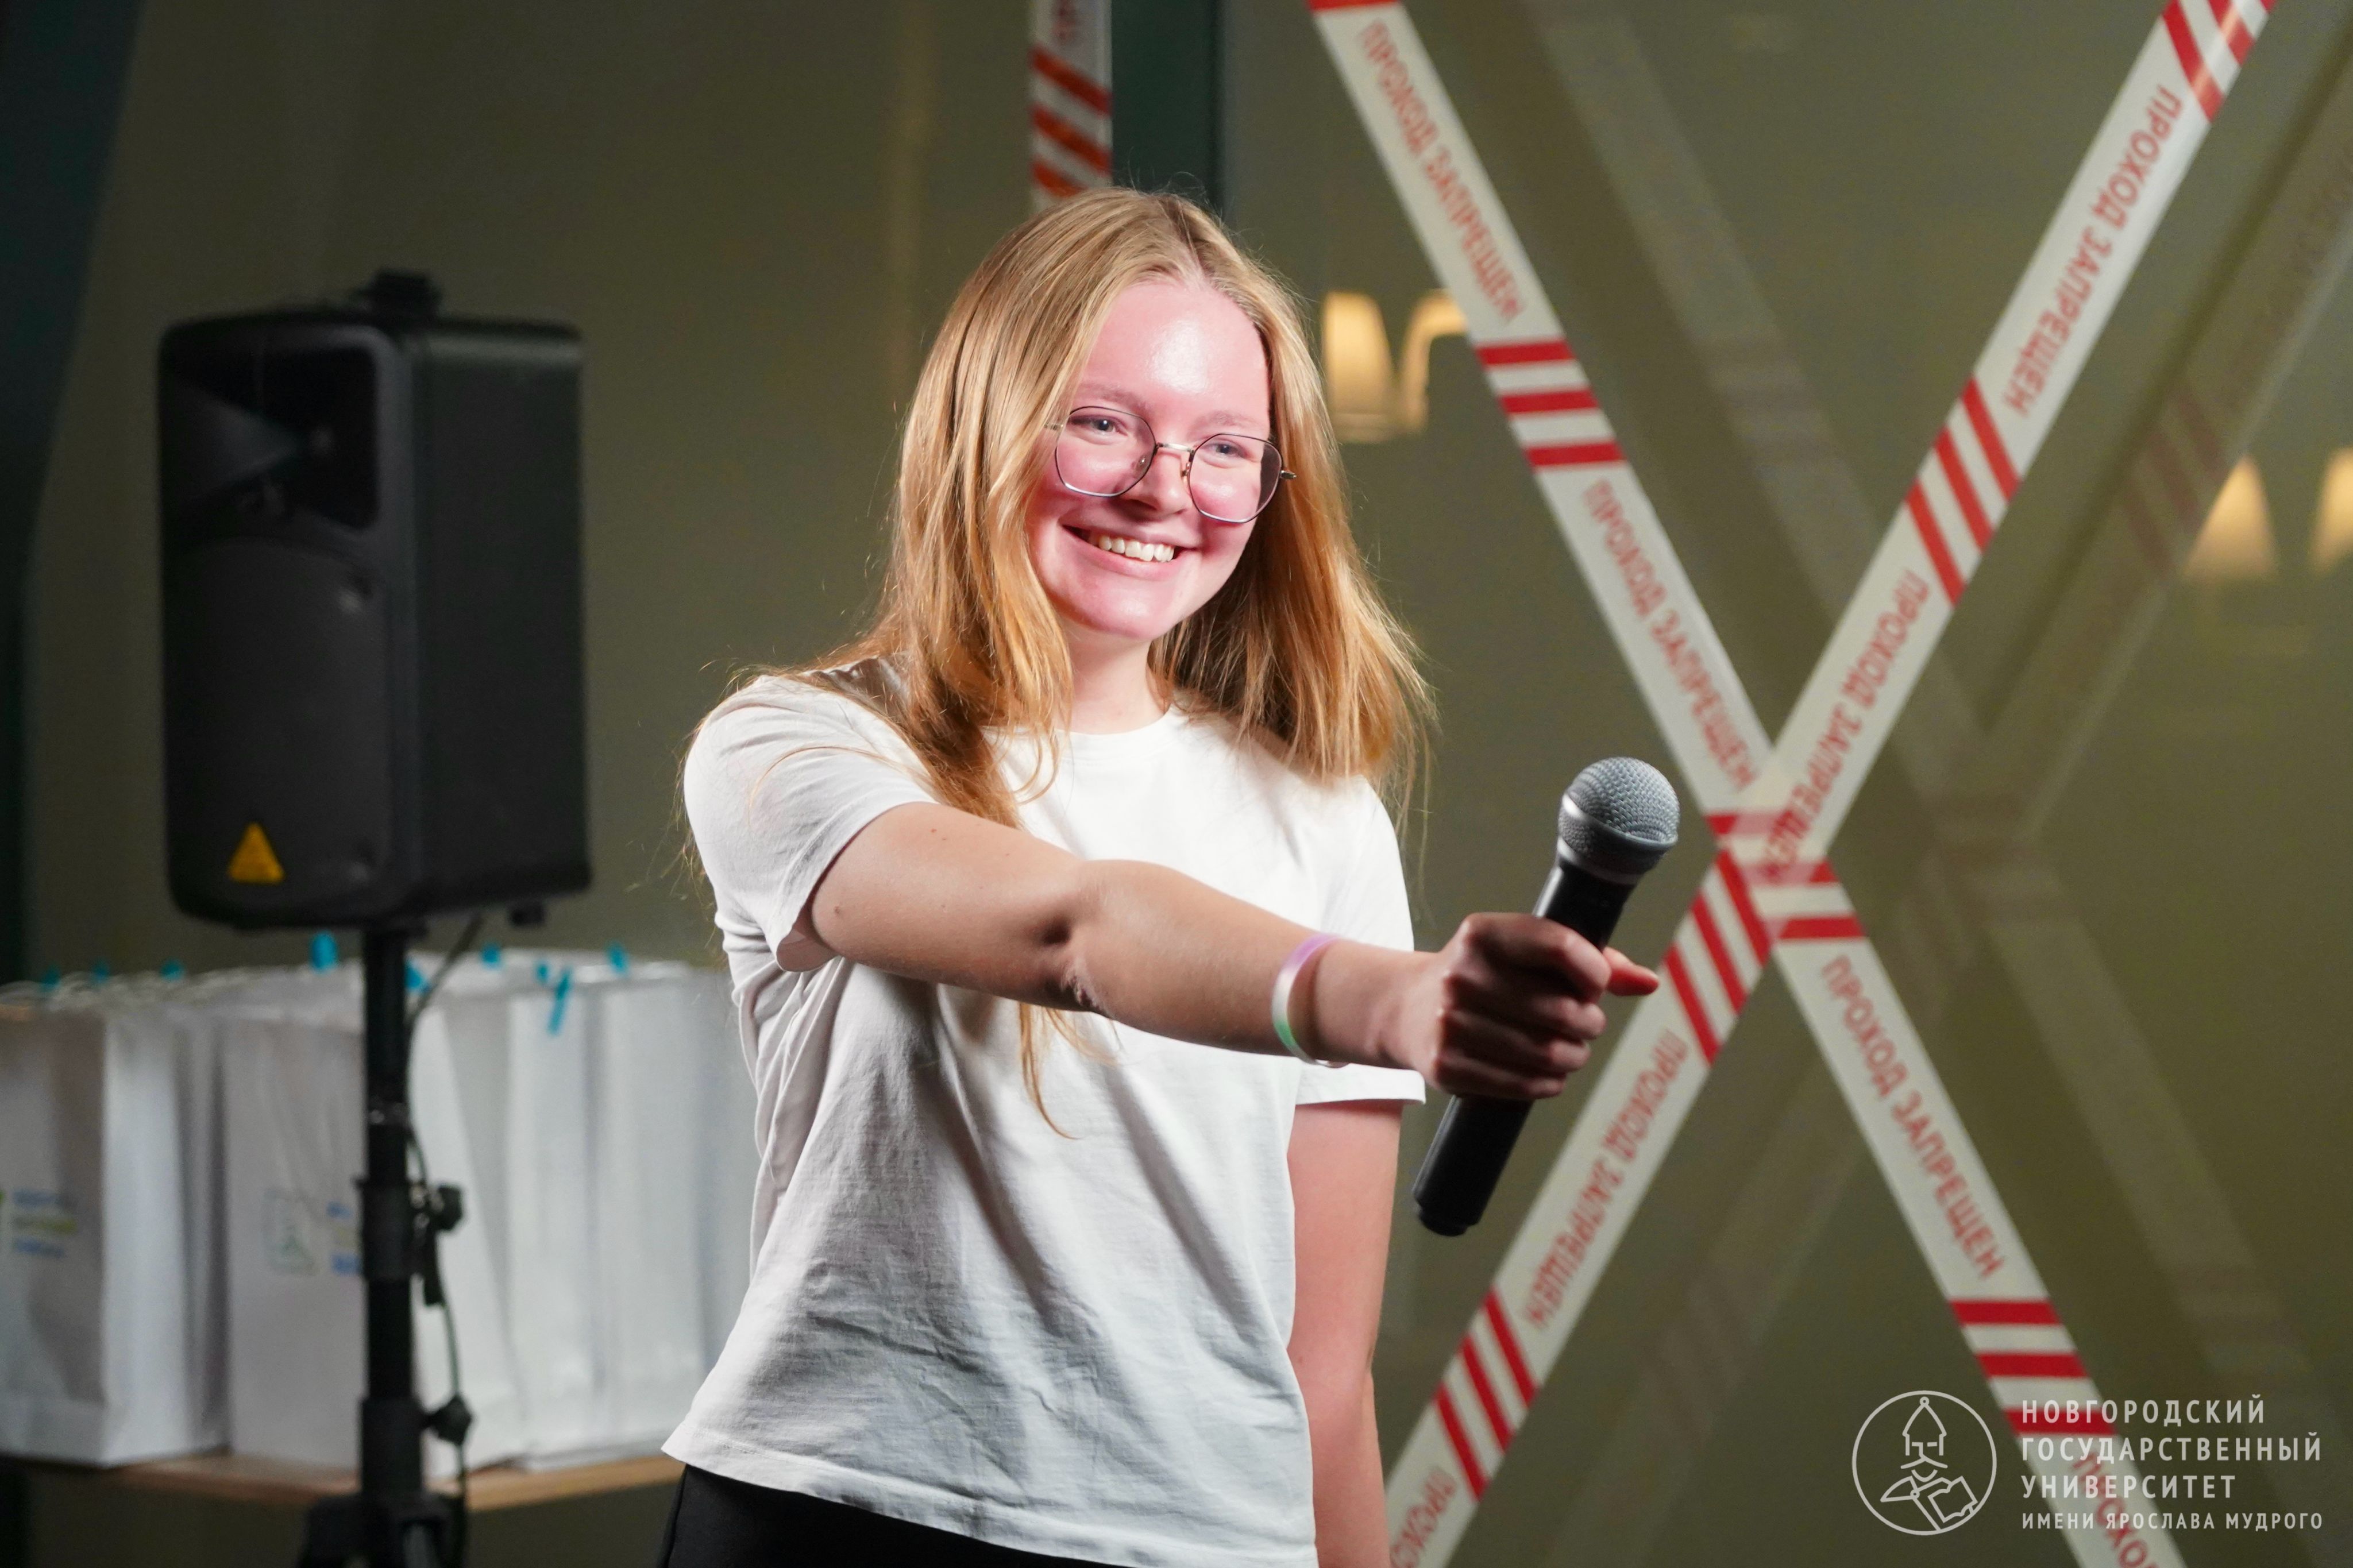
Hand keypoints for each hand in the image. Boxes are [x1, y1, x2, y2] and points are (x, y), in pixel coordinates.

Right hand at [1382, 913, 1658, 1097]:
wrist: (1406, 1008)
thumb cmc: (1485, 975)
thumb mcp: (1523, 952)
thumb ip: (1589, 960)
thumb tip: (1648, 982)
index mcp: (1483, 933)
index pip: (1561, 946)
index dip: (1596, 973)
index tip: (1596, 986)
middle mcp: (1462, 975)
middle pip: (1563, 1010)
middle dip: (1589, 1023)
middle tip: (1584, 1024)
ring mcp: (1450, 1023)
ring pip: (1549, 1054)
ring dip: (1573, 1057)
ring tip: (1567, 1050)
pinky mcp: (1447, 1066)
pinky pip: (1525, 1085)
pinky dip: (1549, 1083)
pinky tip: (1545, 1073)